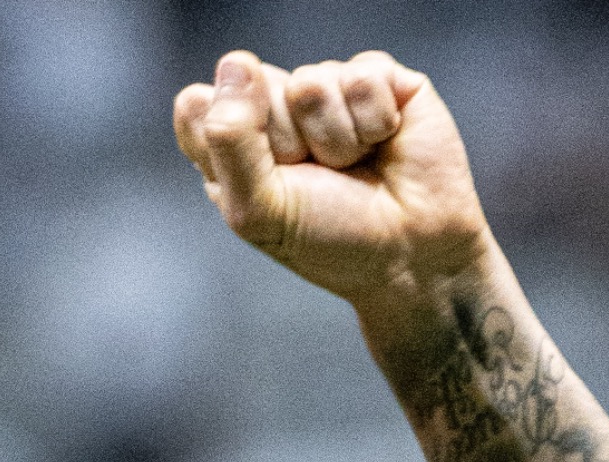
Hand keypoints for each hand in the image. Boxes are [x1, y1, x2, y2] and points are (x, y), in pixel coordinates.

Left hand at [174, 50, 491, 308]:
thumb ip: (228, 140)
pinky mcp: (377, 78)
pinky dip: (375, 122)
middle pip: (253, 86)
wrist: (411, 252)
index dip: (229, 137)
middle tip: (316, 177)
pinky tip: (384, 143)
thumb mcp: (258, 210)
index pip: (197, 105)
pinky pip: (362, 76)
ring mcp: (326, 90)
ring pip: (310, 82)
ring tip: (354, 164)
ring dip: (336, 140)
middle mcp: (274, 111)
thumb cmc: (331, 239)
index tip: (264, 179)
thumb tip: (236, 63)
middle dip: (287, 143)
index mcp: (232, 145)